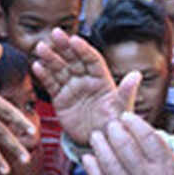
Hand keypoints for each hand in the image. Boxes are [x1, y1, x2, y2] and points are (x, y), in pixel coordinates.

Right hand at [31, 28, 137, 144]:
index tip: (74, 40)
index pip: (92, 59)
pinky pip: (51, 84)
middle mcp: (86, 80)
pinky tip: (36, 65)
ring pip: (60, 69)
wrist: (98, 141)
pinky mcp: (60, 99)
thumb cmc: (114, 124)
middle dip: (64, 46)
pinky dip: (44, 75)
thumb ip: (126, 92)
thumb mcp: (121, 109)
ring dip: (50, 57)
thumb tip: (136, 75)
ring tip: (40, 47)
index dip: (83, 49)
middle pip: (74, 59)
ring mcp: (72, 88)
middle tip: (55, 33)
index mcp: (102, 79)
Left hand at [82, 115, 173, 174]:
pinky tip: (88, 159)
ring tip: (96, 137)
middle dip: (114, 131)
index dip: (134, 123)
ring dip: (100, 146)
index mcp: (170, 171)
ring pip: (109, 163)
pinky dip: (92, 170)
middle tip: (110, 125)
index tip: (127, 117)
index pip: (147, 137)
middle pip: (124, 146)